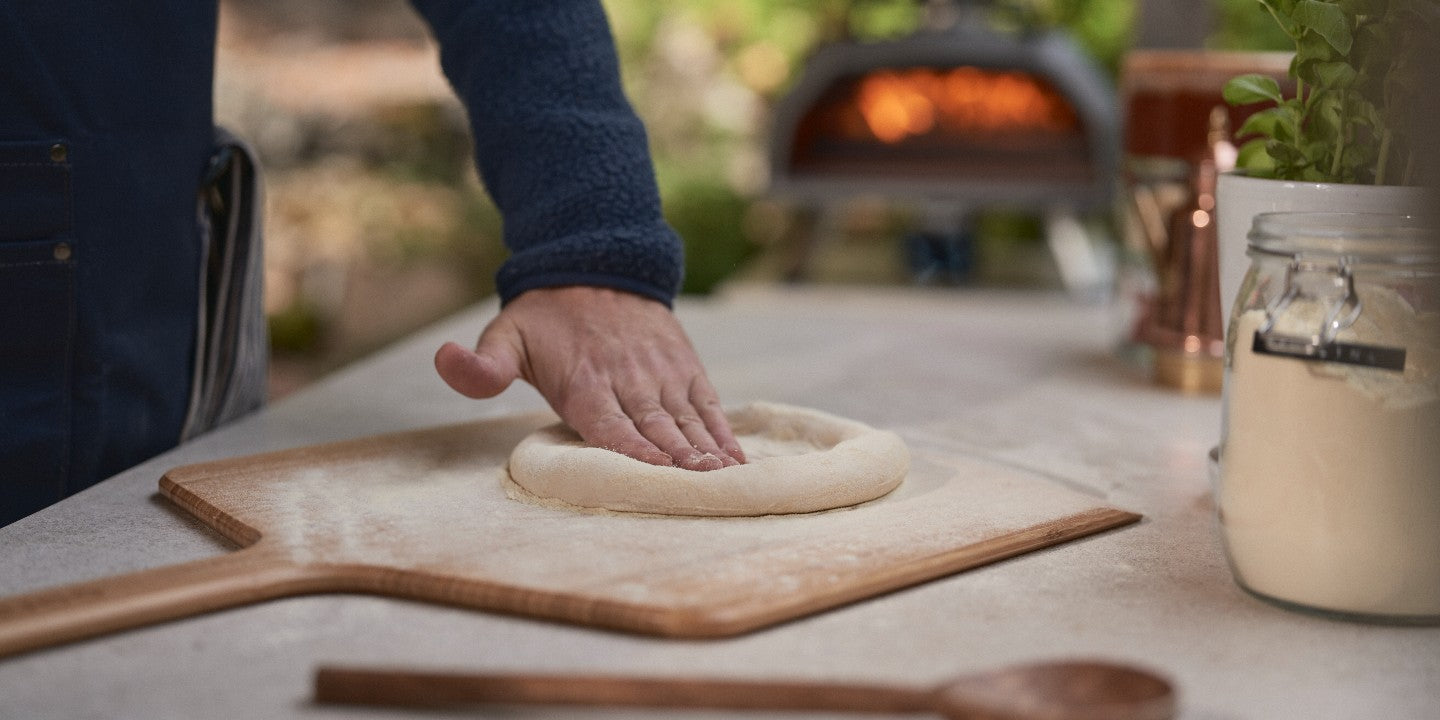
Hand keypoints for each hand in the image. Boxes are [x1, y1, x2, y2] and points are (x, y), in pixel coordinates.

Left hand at [434, 286, 744, 469]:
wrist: (596, 265)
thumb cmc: (546, 317)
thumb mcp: (504, 334)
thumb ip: (482, 363)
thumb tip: (445, 360)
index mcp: (585, 382)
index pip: (610, 426)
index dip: (633, 451)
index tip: (657, 474)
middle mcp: (629, 381)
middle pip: (657, 429)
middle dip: (680, 462)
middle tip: (703, 489)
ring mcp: (662, 375)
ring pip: (687, 421)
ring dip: (707, 452)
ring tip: (725, 480)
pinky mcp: (685, 369)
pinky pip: (707, 406)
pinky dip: (723, 434)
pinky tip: (737, 462)